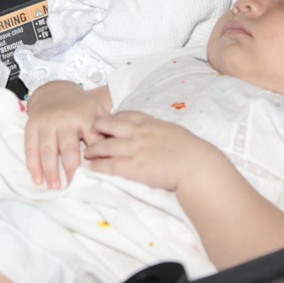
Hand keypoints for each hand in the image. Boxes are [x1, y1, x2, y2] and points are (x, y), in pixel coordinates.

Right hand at [24, 82, 109, 188]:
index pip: (91, 139)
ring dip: (50, 170)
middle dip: (70, 168)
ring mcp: (46, 123)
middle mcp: (64, 119)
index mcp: (83, 116)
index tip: (96, 173)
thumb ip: (107, 128)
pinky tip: (38, 179)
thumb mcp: (96, 110)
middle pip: (67, 147)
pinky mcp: (32, 126)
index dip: (94, 156)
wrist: (53, 90)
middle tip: (72, 186)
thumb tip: (119, 146)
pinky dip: (33, 165)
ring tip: (55, 187)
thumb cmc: (79, 106)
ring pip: (47, 149)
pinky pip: (30, 148)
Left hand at [84, 111, 223, 191]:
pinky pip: (111, 165)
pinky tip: (92, 168)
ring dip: (93, 149)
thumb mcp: (174, 131)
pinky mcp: (134, 167)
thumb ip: (160, 130)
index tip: (106, 122)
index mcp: (150, 123)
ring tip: (87, 153)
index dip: (113, 118)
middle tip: (89, 132)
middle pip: (110, 126)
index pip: (126, 115)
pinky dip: (99, 166)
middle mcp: (139, 133)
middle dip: (97, 128)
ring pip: (106, 146)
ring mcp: (136, 149)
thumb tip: (157, 133)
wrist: (196, 165)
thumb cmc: (191, 151)